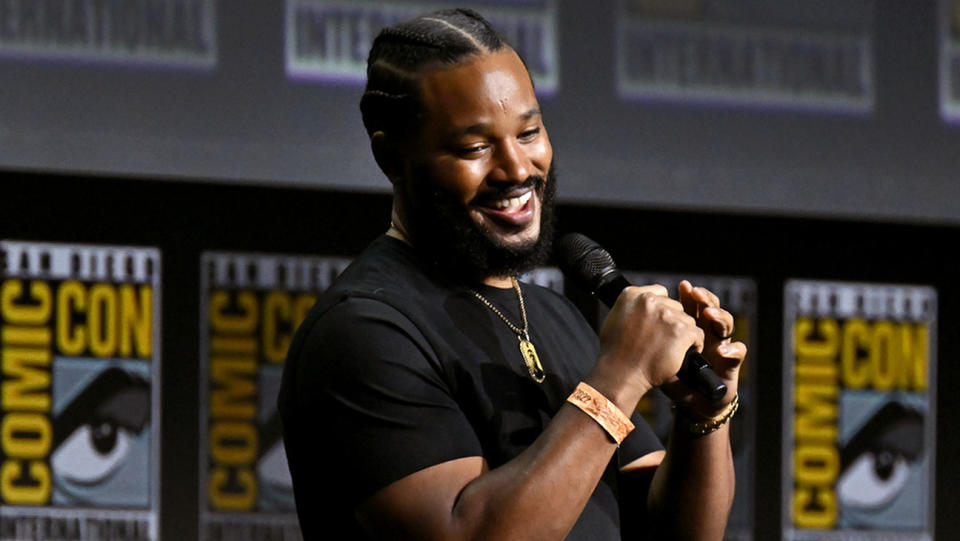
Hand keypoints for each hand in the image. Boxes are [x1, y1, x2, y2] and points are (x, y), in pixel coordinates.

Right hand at [591, 284, 704, 410]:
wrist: (620, 374)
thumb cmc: (615, 353)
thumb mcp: (613, 319)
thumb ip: (630, 306)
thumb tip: (641, 303)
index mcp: (633, 295)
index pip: (661, 293)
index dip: (662, 310)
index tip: (657, 325)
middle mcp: (650, 301)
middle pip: (676, 307)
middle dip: (672, 323)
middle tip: (661, 341)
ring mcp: (666, 315)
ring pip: (688, 321)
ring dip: (683, 335)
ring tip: (669, 350)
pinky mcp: (680, 331)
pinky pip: (697, 334)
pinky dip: (694, 345)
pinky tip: (681, 354)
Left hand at [662, 280, 746, 416]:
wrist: (694, 403)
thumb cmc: (672, 377)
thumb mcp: (657, 356)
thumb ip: (650, 338)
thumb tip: (633, 316)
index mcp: (691, 328)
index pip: (694, 304)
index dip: (690, 294)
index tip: (683, 286)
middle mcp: (709, 333)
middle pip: (712, 308)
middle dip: (705, 299)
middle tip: (696, 293)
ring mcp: (722, 346)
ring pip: (727, 324)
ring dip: (719, 316)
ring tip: (708, 315)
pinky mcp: (732, 364)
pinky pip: (738, 352)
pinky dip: (732, 350)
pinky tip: (721, 351)